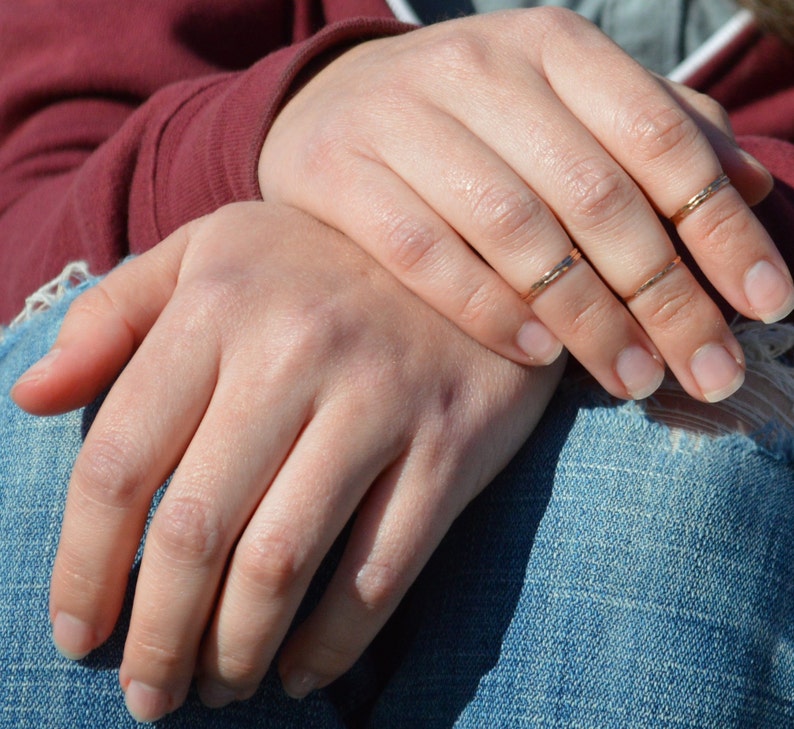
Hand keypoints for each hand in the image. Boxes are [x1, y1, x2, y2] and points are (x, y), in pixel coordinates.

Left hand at [12, 202, 563, 721]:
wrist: (458, 239)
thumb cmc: (316, 261)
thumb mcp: (209, 252)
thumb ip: (113, 316)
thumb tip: (31, 397)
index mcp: (217, 305)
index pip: (119, 460)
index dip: (85, 566)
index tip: (78, 633)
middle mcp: (294, 352)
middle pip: (197, 529)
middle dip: (159, 636)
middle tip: (149, 696)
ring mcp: (379, 400)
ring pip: (283, 561)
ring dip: (238, 650)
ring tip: (219, 688)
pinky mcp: (449, 443)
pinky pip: (381, 567)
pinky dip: (335, 641)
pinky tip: (303, 671)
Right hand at [259, 7, 793, 402]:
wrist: (332, 105)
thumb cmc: (469, 119)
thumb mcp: (563, 104)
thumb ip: (653, 135)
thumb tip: (751, 185)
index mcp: (551, 47)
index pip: (660, 138)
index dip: (721, 228)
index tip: (767, 307)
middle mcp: (478, 69)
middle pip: (594, 196)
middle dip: (664, 297)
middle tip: (707, 372)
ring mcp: (401, 118)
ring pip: (515, 231)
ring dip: (586, 318)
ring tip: (633, 381)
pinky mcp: (339, 171)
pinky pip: (426, 254)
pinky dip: (488, 310)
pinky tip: (538, 356)